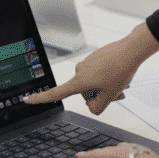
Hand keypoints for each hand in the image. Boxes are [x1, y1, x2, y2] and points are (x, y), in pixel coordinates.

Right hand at [24, 22, 158, 114]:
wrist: (131, 50)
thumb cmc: (121, 69)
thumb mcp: (110, 96)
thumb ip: (98, 107)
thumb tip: (92, 106)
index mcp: (80, 81)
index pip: (56, 93)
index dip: (41, 98)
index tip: (28, 99)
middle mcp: (80, 71)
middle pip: (85, 93)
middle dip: (99, 95)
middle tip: (115, 92)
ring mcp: (87, 64)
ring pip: (94, 84)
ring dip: (106, 87)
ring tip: (119, 82)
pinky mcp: (94, 59)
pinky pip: (98, 74)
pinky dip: (108, 77)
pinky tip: (118, 74)